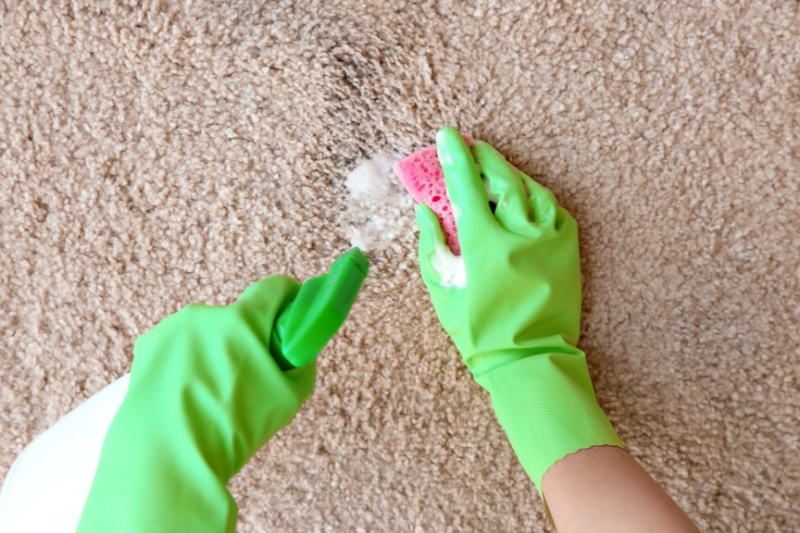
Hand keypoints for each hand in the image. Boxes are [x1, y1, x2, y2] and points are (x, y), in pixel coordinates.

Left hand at [78, 276, 314, 532]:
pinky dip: (187, 363)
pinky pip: (178, 346)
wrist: (165, 457)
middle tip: (252, 376)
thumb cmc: (230, 428)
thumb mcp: (288, 398)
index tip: (292, 316)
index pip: (275, 288)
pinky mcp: (146, 346)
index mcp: (242, 320)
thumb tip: (298, 350)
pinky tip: (187, 395)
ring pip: (207, 332)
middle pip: (239, 317)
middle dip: (249, 338)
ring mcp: (172, 328)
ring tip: (212, 395)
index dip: (289, 300)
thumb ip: (300, 364)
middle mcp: (205, 315)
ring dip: (215, 350)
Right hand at [416, 128, 581, 375]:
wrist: (528, 358)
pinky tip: (522, 196)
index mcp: (485, 244)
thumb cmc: (478, 329)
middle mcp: (521, 233)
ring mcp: (550, 238)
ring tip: (493, 169)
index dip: (453, 157)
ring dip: (510, 174)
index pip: (465, 186)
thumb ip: (432, 244)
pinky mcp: (568, 248)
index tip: (445, 136)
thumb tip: (425, 209)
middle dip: (483, 157)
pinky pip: (553, 208)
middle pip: (502, 178)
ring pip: (531, 189)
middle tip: (469, 145)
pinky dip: (535, 196)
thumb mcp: (443, 288)